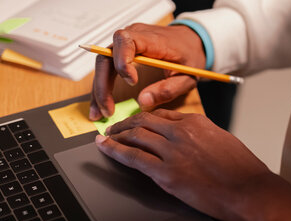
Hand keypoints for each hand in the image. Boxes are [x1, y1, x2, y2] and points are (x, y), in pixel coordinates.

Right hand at [89, 23, 205, 119]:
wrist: (192, 42)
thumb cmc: (190, 56)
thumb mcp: (188, 77)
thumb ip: (168, 89)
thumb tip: (143, 101)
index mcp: (151, 38)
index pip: (126, 42)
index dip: (123, 61)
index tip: (132, 82)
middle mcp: (133, 37)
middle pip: (106, 57)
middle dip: (103, 85)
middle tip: (108, 110)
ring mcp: (125, 44)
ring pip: (102, 64)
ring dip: (99, 90)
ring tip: (99, 114)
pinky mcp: (122, 53)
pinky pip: (107, 68)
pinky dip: (102, 88)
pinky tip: (100, 106)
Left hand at [95, 109, 270, 220]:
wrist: (251, 191)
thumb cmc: (244, 171)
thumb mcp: (224, 143)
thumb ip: (204, 138)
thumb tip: (192, 143)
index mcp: (197, 123)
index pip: (163, 116)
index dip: (145, 119)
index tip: (137, 123)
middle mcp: (181, 132)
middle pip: (144, 121)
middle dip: (125, 124)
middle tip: (114, 128)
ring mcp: (172, 152)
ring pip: (135, 136)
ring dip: (116, 135)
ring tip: (106, 138)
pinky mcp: (166, 173)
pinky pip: (133, 158)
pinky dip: (115, 151)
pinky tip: (105, 148)